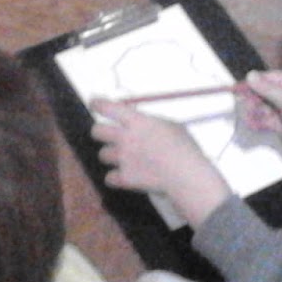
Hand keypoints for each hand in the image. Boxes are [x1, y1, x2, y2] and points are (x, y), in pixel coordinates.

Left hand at [91, 100, 231, 228]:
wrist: (186, 175)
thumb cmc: (184, 148)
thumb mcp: (170, 125)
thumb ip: (151, 122)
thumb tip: (141, 122)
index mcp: (136, 121)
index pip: (107, 107)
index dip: (98, 104)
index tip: (95, 104)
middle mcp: (125, 138)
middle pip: (96, 131)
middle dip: (101, 133)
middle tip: (111, 136)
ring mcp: (123, 158)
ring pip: (102, 154)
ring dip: (111, 156)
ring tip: (126, 159)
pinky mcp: (124, 178)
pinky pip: (109, 177)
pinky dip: (116, 178)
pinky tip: (126, 176)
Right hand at [238, 70, 281, 181]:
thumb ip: (266, 88)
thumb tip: (249, 74)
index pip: (264, 78)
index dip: (249, 85)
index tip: (235, 92)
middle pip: (259, 93)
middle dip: (252, 102)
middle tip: (249, 110)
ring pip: (260, 107)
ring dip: (254, 114)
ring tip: (252, 121)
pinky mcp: (280, 123)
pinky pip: (264, 120)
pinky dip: (258, 122)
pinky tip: (253, 125)